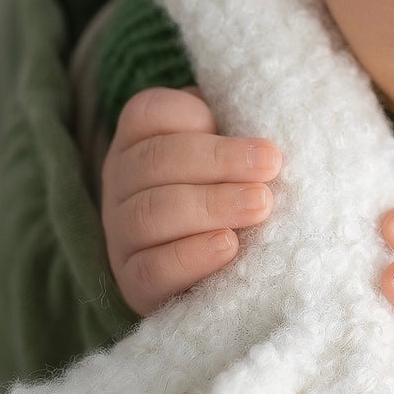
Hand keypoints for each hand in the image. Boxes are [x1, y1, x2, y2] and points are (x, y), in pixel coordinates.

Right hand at [100, 86, 280, 317]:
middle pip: (156, 161)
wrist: (224, 270)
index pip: (149, 113)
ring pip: (151, 214)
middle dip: (218, 160)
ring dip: (212, 206)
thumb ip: (240, 126)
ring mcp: (122, 234)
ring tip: (260, 205)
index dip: (193, 116)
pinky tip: (228, 246)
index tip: (244, 129)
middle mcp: (122, 182)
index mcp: (141, 139)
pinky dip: (190, 257)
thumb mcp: (233, 152)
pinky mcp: (133, 282)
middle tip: (270, 166)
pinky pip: (151, 270)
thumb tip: (271, 111)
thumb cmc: (234, 191)